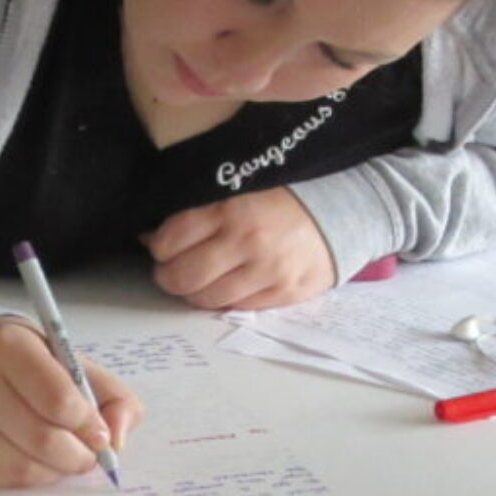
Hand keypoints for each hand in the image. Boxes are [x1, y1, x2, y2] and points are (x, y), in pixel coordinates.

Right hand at [0, 318, 141, 486]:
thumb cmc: (22, 360)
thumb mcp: (69, 359)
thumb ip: (110, 393)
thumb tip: (118, 441)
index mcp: (9, 348)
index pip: (58, 400)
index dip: (88, 425)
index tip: (101, 434)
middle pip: (42, 439)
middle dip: (78, 456)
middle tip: (90, 455)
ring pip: (23, 466)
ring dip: (56, 470)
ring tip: (65, 457)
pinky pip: (3, 479)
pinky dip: (31, 476)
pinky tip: (37, 459)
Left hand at [144, 187, 334, 309]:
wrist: (343, 208)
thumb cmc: (283, 195)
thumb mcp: (238, 186)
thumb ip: (198, 207)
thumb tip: (152, 235)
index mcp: (230, 207)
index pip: (169, 241)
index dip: (159, 246)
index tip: (164, 244)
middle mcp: (247, 241)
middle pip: (181, 277)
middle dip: (169, 275)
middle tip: (174, 268)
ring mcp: (267, 271)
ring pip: (205, 299)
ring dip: (194, 292)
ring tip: (200, 279)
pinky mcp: (284, 294)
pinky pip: (235, 308)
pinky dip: (225, 300)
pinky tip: (228, 284)